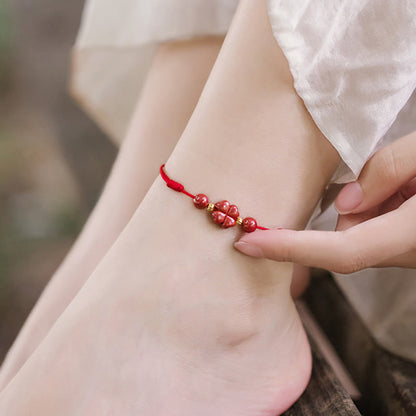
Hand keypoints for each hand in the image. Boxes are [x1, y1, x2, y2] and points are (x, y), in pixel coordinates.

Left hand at [234, 132, 415, 272]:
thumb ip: (388, 169)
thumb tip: (344, 203)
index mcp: (411, 234)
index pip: (340, 251)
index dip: (289, 249)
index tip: (247, 242)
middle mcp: (406, 253)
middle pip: (345, 240)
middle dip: (340, 207)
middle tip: (371, 171)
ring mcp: (406, 253)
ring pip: (357, 233)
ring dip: (361, 205)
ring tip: (402, 176)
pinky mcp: (406, 247)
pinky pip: (371, 230)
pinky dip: (371, 209)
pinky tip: (400, 187)